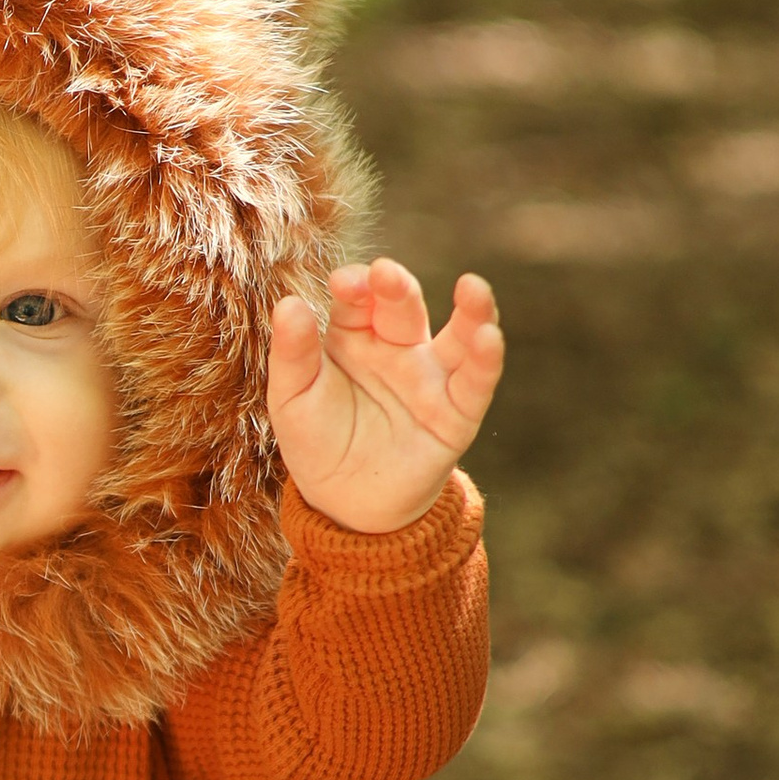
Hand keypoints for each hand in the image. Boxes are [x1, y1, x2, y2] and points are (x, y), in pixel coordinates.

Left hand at [268, 258, 503, 535]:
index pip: (358, 299)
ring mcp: (431, 378)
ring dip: (471, 310)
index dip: (355, 286)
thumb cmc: (317, 442)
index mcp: (354, 336)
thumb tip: (289, 304)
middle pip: (403, 308)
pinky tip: (489, 336)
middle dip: (397, 287)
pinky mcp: (457, 414)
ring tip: (473, 287)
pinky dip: (486, 360)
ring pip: (457, 336)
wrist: (346, 505)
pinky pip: (476, 383)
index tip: (344, 284)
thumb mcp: (292, 399)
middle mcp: (397, 348)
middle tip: (387, 274)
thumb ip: (292, 354)